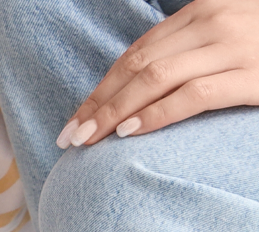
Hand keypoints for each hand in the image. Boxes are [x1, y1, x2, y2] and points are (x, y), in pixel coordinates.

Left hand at [61, 0, 258, 146]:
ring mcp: (237, 46)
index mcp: (206, 8)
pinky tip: (131, 132)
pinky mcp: (255, 75)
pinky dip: (157, 114)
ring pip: (156, 78)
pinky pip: (194, 95)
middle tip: (70, 135)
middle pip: (138, 65)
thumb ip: (192, 48)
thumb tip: (141, 85)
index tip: (77, 115)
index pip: (138, 50)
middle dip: (99, 103)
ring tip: (89, 140)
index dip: (103, 86)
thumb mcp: (230, 34)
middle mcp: (217, 21)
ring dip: (114, 112)